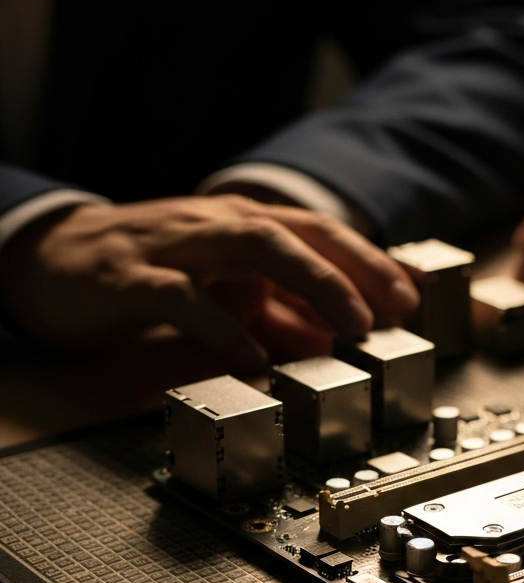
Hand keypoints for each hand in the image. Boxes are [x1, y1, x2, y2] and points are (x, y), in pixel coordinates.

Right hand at [0, 195, 418, 370]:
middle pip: (295, 232)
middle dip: (351, 271)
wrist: (54, 259)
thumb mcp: (226, 291)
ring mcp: (174, 245)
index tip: (410, 296)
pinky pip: (183, 297)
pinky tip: (252, 358)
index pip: (317, 232)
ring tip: (349, 326)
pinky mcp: (131, 277)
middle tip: (391, 312)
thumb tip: (331, 338)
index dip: (368, 260)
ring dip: (310, 284)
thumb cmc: (151, 271)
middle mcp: (215, 224)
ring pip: (252, 247)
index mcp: (241, 225)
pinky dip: (223, 327)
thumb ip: (276, 312)